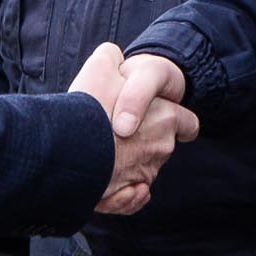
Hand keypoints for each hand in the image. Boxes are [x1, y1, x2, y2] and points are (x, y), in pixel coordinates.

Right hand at [70, 42, 196, 213]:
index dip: (179, 120)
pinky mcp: (125, 197)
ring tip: (102, 154)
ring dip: (126, 164)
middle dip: (143, 141)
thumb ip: (113, 57)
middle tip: (115, 132)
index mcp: (166, 117)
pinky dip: (121, 193)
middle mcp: (162, 148)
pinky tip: (108, 183)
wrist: (67, 149)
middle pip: (160, 146)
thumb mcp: (100, 65)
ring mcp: (145, 175)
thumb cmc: (89, 106)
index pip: (188, 123)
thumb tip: (114, 58)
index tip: (165, 119)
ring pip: (141, 171)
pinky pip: (129, 197)